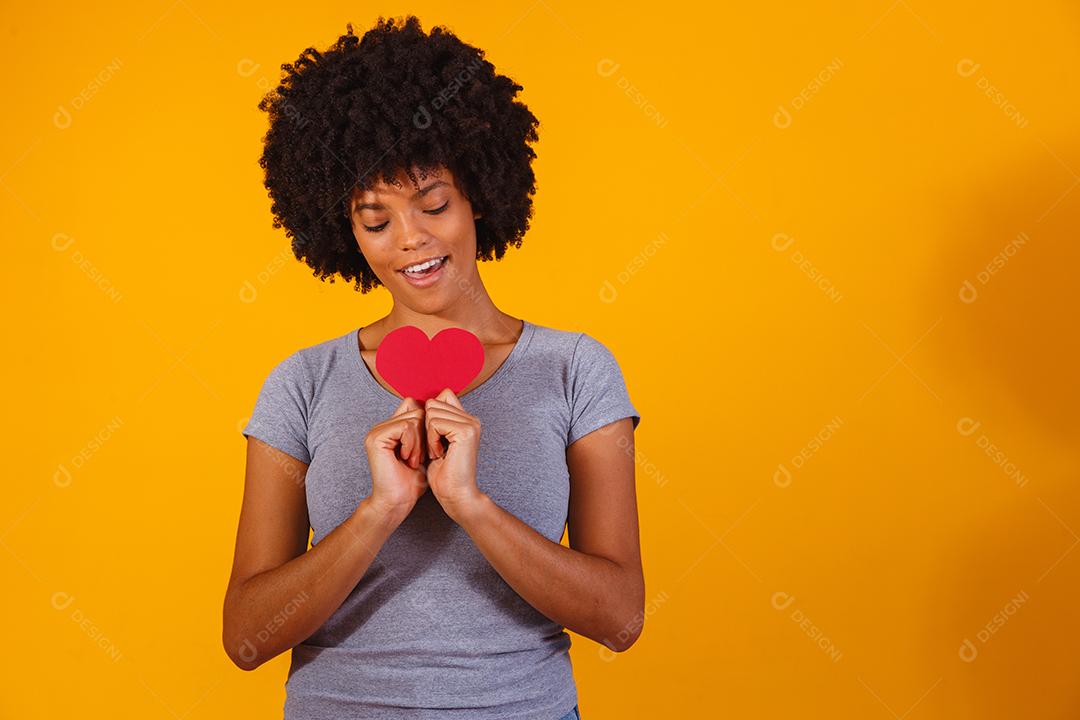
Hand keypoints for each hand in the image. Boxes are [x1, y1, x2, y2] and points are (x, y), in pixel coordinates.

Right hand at [363, 396, 429, 518]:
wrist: (398, 502)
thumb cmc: (412, 482)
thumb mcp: (424, 451)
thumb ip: (427, 432)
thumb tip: (440, 412)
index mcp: (391, 428)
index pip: (415, 406)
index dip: (427, 425)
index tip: (428, 448)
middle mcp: (382, 427)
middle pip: (416, 410)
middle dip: (424, 434)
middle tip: (419, 458)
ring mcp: (377, 431)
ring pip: (413, 418)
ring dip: (419, 441)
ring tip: (414, 460)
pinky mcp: (376, 438)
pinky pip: (405, 427)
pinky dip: (412, 444)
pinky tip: (408, 459)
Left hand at [423, 388, 485, 522]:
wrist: (455, 495)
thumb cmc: (444, 475)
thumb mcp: (435, 443)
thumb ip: (434, 422)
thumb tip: (421, 402)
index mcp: (467, 420)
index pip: (442, 396)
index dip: (429, 415)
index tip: (430, 440)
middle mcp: (472, 419)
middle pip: (434, 402)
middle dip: (426, 426)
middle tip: (434, 450)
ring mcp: (471, 423)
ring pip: (432, 411)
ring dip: (428, 435)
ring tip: (437, 452)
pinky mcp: (465, 431)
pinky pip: (434, 422)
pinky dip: (430, 440)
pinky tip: (438, 454)